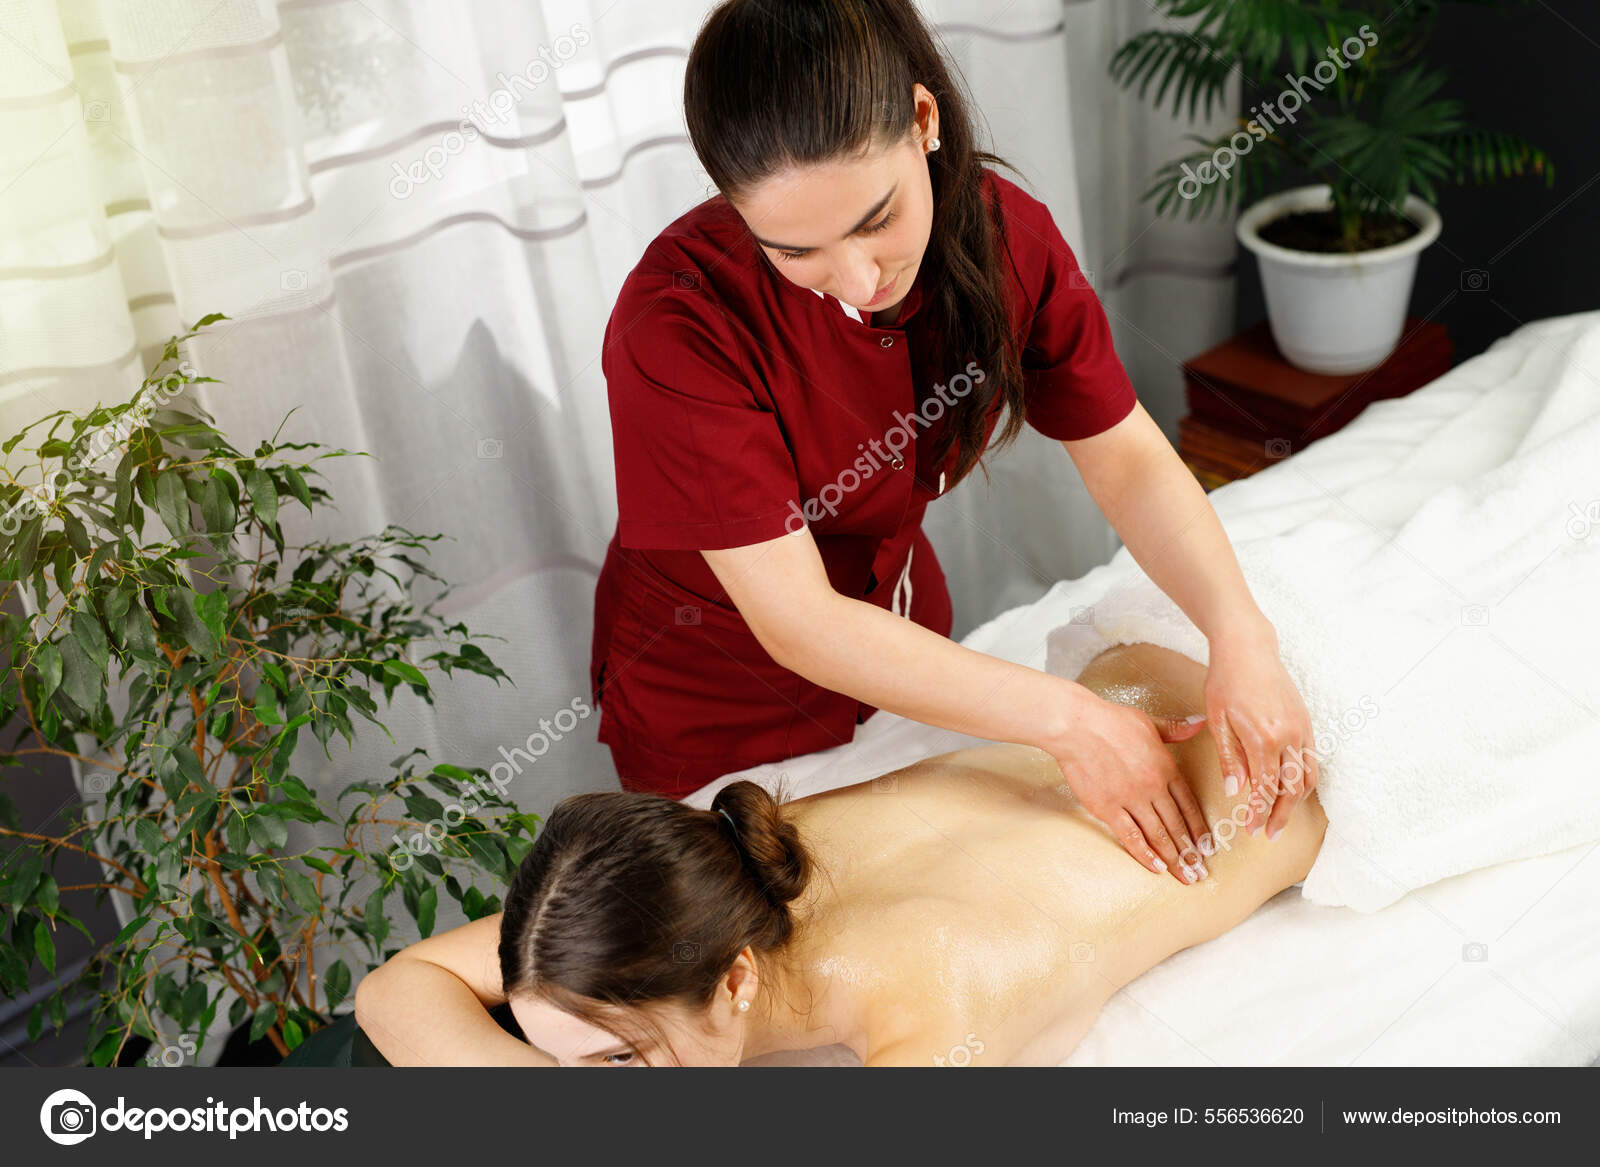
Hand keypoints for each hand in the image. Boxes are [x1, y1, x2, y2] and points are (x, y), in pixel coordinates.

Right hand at [1048, 695, 1213, 883]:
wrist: (1078, 726)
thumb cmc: (1110, 720)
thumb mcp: (1149, 722)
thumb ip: (1175, 729)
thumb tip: (1198, 723)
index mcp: (1166, 768)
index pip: (1189, 805)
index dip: (1199, 828)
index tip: (1208, 846)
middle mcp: (1153, 788)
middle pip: (1177, 825)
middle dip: (1191, 851)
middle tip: (1201, 871)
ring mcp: (1131, 800)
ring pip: (1158, 835)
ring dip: (1174, 858)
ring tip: (1186, 877)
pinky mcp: (1107, 808)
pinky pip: (1130, 836)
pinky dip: (1145, 854)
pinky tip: (1157, 868)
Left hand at [1203, 625, 1319, 840]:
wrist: (1248, 648)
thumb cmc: (1225, 681)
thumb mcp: (1218, 721)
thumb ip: (1230, 759)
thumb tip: (1237, 792)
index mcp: (1264, 739)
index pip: (1265, 788)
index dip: (1258, 813)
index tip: (1250, 829)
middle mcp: (1289, 737)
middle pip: (1291, 789)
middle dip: (1280, 815)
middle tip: (1268, 833)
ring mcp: (1302, 729)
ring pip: (1307, 777)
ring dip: (1296, 802)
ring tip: (1281, 817)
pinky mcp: (1307, 721)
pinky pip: (1312, 759)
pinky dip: (1306, 779)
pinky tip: (1294, 789)